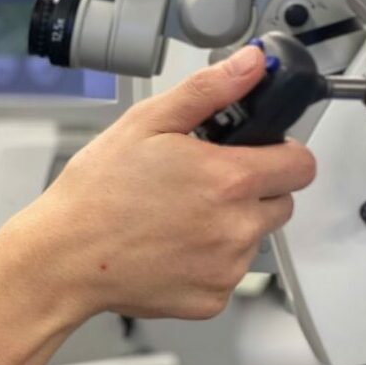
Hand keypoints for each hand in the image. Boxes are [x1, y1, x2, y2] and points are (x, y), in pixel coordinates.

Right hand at [18, 45, 315, 320]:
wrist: (64, 258)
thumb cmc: (96, 193)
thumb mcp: (147, 123)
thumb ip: (208, 90)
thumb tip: (251, 65)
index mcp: (229, 179)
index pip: (301, 165)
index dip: (282, 152)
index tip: (258, 153)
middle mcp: (236, 228)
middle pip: (281, 204)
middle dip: (254, 190)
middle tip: (205, 185)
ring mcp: (226, 268)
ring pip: (253, 240)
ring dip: (230, 227)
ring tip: (179, 218)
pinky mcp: (211, 299)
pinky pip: (228, 275)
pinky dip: (208, 263)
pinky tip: (171, 248)